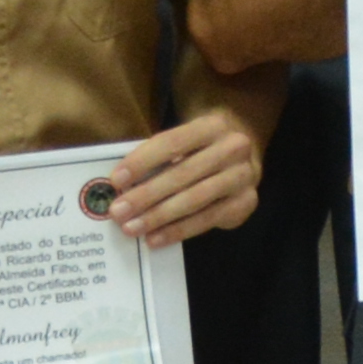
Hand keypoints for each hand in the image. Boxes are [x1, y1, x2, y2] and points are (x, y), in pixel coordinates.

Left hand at [95, 111, 261, 252]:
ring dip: (159, 216)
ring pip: (195, 199)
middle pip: (183, 173)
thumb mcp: (184, 141)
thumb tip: (120, 186)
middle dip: (146, 195)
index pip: (172, 142)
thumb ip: (158, 157)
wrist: (243, 157)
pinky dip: (178, 231)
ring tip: (131, 228)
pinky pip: (207, 219)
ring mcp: (244, 176)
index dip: (142, 161)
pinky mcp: (247, 202)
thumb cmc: (199, 149)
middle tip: (117, 212)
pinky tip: (155, 239)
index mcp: (213, 125)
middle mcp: (234, 148)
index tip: (115, 180)